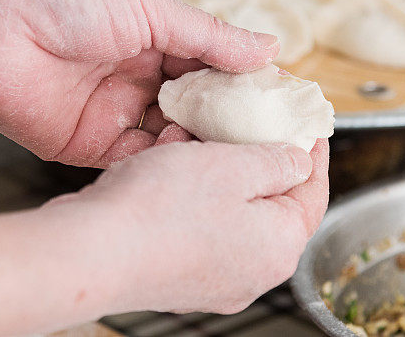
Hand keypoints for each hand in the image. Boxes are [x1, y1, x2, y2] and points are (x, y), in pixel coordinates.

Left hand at [0, 0, 279, 165]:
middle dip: (229, 125)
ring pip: (172, 139)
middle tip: (268, 141)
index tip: (280, 106)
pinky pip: (137, 160)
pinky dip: (163, 164)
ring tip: (236, 156)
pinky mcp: (89, 145)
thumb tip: (270, 48)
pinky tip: (188, 164)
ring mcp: (115, 114)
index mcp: (155, 40)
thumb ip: (209, 36)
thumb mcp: (150, 10)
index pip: (213, 69)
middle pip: (198, 109)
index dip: (246, 87)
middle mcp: (139, 79)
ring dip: (201, 148)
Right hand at [43, 137, 329, 314]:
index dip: (313, 152)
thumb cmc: (161, 211)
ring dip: (219, 171)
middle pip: (272, 203)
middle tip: (251, 124)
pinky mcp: (178, 276)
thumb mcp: (235, 166)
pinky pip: (199, 225)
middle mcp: (253, 272)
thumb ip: (277, 162)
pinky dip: (191, 193)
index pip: (313, 192)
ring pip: (231, 211)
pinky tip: (168, 165)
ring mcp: (214, 279)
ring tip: (197, 137)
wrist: (90, 253)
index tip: (308, 125)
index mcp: (279, 246)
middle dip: (259, 157)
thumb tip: (301, 163)